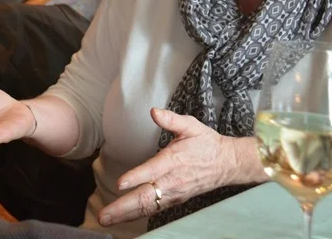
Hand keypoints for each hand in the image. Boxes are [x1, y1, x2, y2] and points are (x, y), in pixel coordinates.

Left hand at [97, 108, 245, 226]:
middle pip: (146, 197)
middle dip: (123, 207)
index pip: (152, 170)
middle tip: (104, 215)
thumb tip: (154, 111)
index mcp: (173, 160)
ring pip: (148, 207)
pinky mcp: (175, 200)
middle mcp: (172, 180)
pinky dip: (138, 215)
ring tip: (107, 219)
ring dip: (126, 214)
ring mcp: (174, 193)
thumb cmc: (206, 143)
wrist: (227, 163)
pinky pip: (154, 209)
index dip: (136, 177)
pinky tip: (123, 218)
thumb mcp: (191, 126)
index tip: (120, 183)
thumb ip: (171, 119)